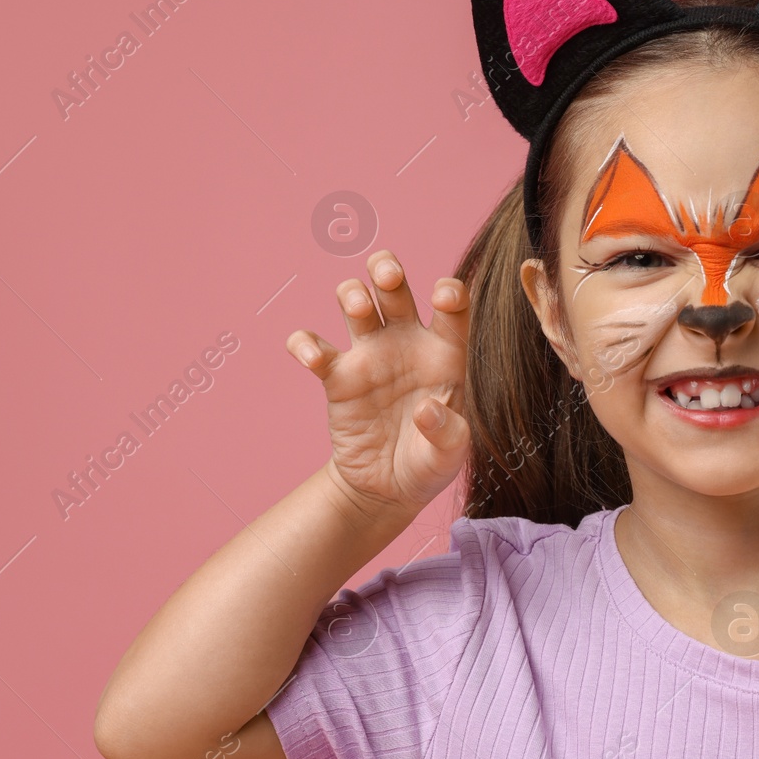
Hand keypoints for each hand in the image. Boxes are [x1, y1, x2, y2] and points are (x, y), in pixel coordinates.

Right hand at [286, 249, 471, 517]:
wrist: (387, 489)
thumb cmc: (429, 463)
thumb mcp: (449, 456)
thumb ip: (448, 433)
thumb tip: (427, 410)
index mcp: (445, 353)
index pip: (451, 307)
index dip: (449, 291)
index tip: (441, 297)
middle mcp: (407, 343)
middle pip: (393, 287)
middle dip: (387, 269)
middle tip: (387, 276)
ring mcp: (370, 356)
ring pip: (355, 301)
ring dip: (351, 294)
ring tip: (358, 310)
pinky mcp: (337, 377)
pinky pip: (315, 347)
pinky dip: (307, 344)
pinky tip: (314, 357)